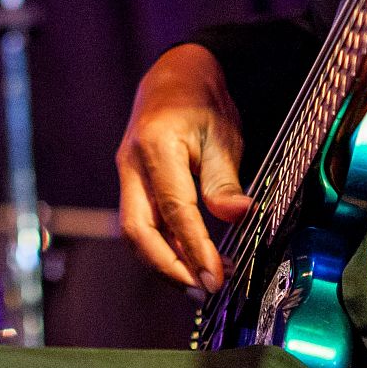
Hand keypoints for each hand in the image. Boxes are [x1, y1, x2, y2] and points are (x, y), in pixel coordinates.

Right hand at [115, 43, 250, 289]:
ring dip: (167, 262)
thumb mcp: (222, 135)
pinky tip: (193, 259)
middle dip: (169, 267)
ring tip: (204, 281)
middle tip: (204, 290)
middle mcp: (131, 164)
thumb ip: (225, 179)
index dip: (195, 249)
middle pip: (138, 230)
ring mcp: (127, 175)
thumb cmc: (202, 103)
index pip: (174, 210)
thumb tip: (239, 216)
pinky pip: (143, 223)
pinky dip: (165, 247)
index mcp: (156, 146)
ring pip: (137, 232)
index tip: (216, 278)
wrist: (175, 77)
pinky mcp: (132, 185)